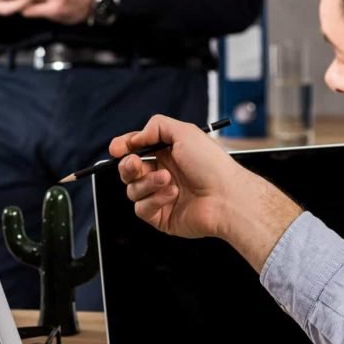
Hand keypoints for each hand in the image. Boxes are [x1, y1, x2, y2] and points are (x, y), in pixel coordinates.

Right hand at [109, 116, 301, 270]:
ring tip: (168, 180)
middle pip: (129, 170)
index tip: (116, 148)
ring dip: (148, 182)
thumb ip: (156, 127)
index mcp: (168, 153)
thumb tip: (135, 136)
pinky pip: (141, 209)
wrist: (226, 197)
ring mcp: (161, 196)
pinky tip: (172, 195)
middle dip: (128, 166)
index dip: (123, 148)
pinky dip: (154, 199)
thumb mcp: (185, 132)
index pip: (136, 149)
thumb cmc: (211, 165)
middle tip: (135, 164)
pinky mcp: (161, 216)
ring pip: (133, 190)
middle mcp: (163, 174)